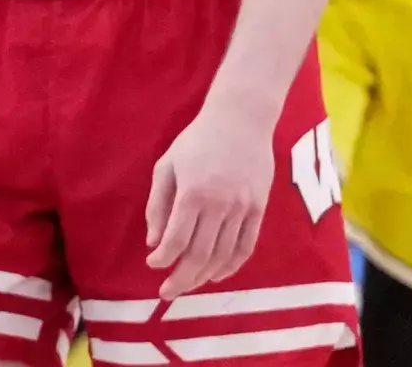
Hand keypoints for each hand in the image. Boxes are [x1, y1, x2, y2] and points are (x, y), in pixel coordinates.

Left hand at [146, 108, 273, 299]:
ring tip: (189, 285)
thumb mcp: (167, 166)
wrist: (242, 118)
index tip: (153, 265)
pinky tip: (217, 275)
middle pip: (200, 255)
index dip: (163, 259)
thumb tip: (154, 243)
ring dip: (203, 277)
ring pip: (223, 255)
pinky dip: (232, 266)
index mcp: (193, 193)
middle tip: (167, 293)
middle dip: (180, 279)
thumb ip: (158, 205)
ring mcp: (243, 207)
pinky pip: (247, 246)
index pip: (176, 240)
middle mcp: (220, 204)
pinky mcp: (259, 208)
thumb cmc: (198, 139)